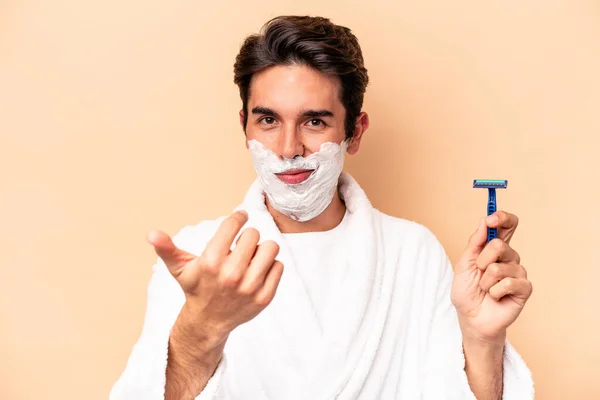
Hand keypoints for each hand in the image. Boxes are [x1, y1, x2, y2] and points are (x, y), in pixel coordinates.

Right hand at [148, 210, 283, 340]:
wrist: (208, 321)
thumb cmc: (196, 288)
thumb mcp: (179, 268)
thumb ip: (166, 248)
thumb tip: (151, 233)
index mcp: (211, 262)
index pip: (234, 224)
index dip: (238, 218)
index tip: (240, 217)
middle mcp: (231, 274)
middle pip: (254, 235)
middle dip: (247, 238)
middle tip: (240, 247)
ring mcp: (250, 287)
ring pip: (270, 248)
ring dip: (262, 250)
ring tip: (251, 258)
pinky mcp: (264, 297)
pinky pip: (278, 267)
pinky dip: (270, 266)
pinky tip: (257, 272)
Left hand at [451, 211, 532, 342]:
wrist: (471, 318)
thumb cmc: (467, 292)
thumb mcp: (464, 264)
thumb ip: (475, 242)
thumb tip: (485, 221)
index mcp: (495, 248)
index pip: (507, 225)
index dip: (502, 218)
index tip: (491, 219)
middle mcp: (510, 257)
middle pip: (499, 244)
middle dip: (482, 260)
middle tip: (479, 272)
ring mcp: (518, 272)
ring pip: (499, 267)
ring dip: (485, 281)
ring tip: (485, 289)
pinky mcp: (524, 288)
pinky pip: (508, 283)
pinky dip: (494, 291)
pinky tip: (495, 297)